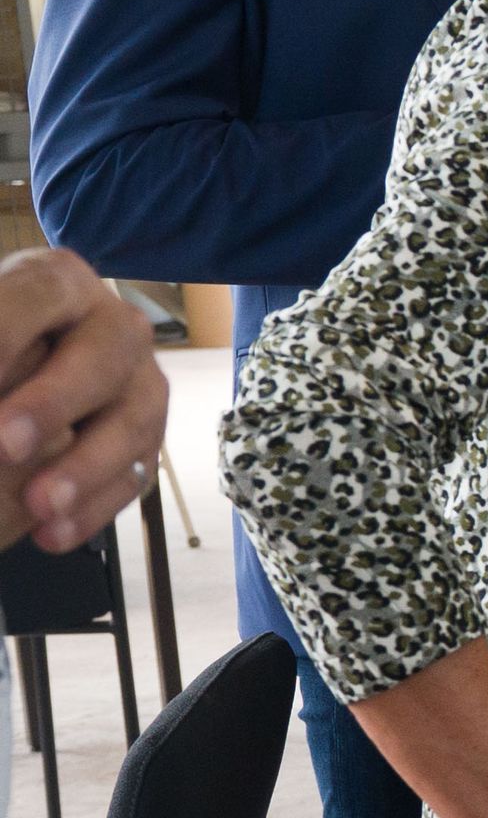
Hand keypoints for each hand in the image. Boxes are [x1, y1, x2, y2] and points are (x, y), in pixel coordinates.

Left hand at [0, 249, 170, 554]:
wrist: (6, 418)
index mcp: (55, 282)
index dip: (8, 329)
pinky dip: (96, 507)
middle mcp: (111, 324)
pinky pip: (137, 474)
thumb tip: (0, 420)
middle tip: (5, 445)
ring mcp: (138, 383)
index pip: (42, 292)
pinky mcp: (143, 440)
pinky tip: (50, 535)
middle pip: (107, 353)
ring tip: (37, 508)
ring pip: (137, 418)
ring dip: (87, 467)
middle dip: (55, 403)